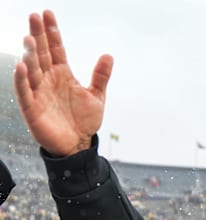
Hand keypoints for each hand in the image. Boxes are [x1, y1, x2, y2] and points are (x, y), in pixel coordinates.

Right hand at [13, 10, 112, 156]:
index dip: (52, 32)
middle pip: (42, 54)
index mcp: (63, 74)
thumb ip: (101, 76)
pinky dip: (22, 80)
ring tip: (30, 39)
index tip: (47, 14)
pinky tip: (21, 66)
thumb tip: (108, 55)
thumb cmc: (84, 120)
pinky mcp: (32, 108)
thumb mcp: (96, 96)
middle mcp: (48, 79)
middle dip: (38, 36)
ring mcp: (39, 92)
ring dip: (30, 55)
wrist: (78, 144)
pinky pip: (25, 92)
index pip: (56, 49)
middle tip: (33, 16)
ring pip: (32, 70)